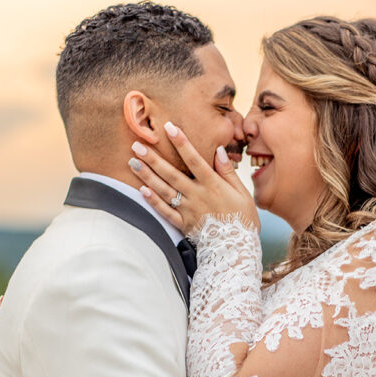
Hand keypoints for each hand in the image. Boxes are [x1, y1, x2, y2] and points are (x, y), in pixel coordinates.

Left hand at [128, 123, 259, 235]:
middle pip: (171, 173)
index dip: (181, 142)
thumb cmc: (243, 220)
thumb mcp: (242, 194)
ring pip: (164, 190)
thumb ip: (228, 172)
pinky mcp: (183, 224)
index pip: (194, 159)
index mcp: (212, 185)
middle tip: (137, 145)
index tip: (168, 127)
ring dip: (147, 176)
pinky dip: (153, 201)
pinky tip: (142, 190)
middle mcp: (197, 195)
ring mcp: (188, 210)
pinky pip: (165, 212)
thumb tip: (219, 150)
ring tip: (133, 162)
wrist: (237, 249)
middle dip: (153, 158)